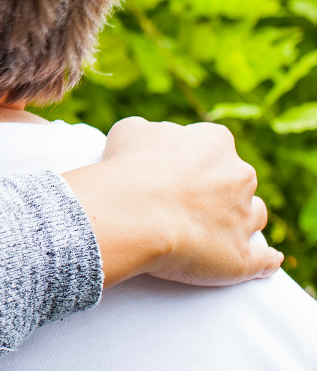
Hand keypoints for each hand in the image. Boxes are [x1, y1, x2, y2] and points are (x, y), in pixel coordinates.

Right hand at [60, 117, 282, 287]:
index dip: (193, 156)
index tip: (172, 169)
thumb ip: (149, 133)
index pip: (213, 143)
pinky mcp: (242, 256)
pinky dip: (265, 261)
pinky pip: (263, 260)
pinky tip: (266, 262)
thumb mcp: (128, 132)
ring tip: (213, 231)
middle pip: (236, 178)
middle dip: (216, 188)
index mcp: (214, 141)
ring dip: (240, 219)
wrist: (132, 215)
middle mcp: (238, 175)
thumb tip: (152, 140)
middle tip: (182, 201)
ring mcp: (244, 216)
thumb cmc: (127, 170)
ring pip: (253, 215)